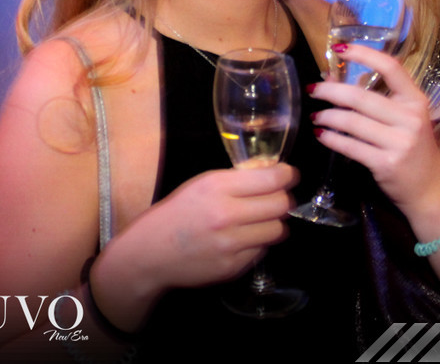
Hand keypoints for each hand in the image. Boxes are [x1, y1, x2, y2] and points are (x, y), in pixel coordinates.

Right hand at [114, 162, 298, 291]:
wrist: (151, 253)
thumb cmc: (178, 213)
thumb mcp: (201, 184)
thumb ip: (237, 179)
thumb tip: (273, 171)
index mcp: (216, 186)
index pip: (272, 179)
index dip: (287, 175)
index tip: (288, 175)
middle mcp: (226, 214)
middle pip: (280, 204)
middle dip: (282, 199)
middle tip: (276, 198)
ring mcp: (230, 244)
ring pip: (278, 230)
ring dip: (273, 223)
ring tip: (260, 220)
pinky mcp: (233, 267)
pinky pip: (262, 250)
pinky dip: (258, 243)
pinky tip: (242, 239)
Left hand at [309, 43, 439, 214]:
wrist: (430, 190)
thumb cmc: (415, 149)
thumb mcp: (406, 120)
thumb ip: (378, 100)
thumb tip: (334, 80)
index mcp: (416, 100)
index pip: (391, 67)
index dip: (364, 54)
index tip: (339, 48)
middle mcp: (410, 118)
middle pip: (361, 97)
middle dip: (330, 91)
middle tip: (313, 89)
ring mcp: (400, 142)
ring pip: (352, 122)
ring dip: (327, 117)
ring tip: (317, 116)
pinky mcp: (386, 164)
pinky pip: (350, 146)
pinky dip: (331, 139)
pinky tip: (321, 135)